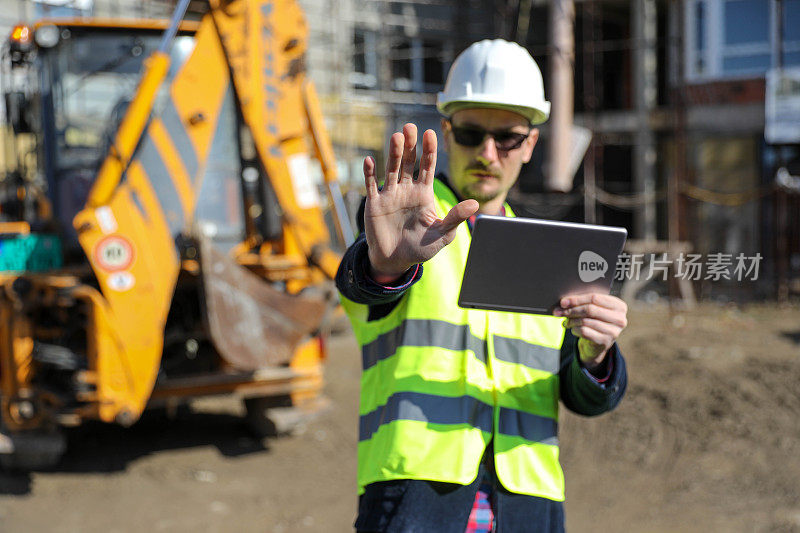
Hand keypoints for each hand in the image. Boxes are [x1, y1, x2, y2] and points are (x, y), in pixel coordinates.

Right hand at [364, 123, 478, 282]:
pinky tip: (369, 160)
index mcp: (424, 193)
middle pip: (408, 162)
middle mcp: (407, 189)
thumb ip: (456, 218)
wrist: (396, 261)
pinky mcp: (375, 204)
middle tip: (410, 127)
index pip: (427, 166)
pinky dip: (369, 173)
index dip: (429, 150)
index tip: (431, 133)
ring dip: (393, 153)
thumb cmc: (421, 248)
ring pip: (391, 169)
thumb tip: (475, 203)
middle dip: (410, 145)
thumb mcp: (442, 235)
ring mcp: (390, 195)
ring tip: (396, 137)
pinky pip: (371, 185)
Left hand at [553, 293, 627, 370]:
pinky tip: (572, 329)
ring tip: (565, 321)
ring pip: (585, 321)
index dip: (577, 299)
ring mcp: (614, 331)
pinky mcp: (605, 341)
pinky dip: (574, 329)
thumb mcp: (594, 310)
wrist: (597, 344)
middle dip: (572, 310)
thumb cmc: (594, 321)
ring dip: (571, 320)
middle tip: (558, 311)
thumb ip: (583, 303)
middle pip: (590, 309)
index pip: (595, 297)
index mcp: (619, 306)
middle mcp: (620, 318)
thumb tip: (564, 302)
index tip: (563, 302)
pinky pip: (584, 331)